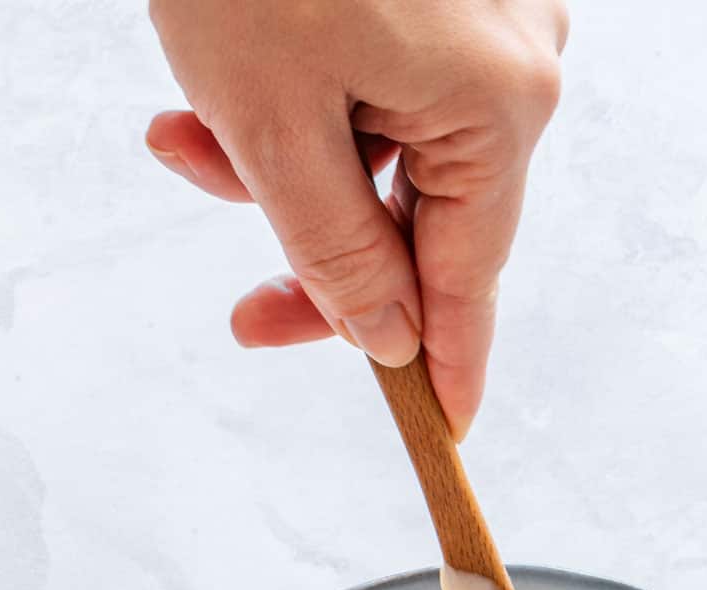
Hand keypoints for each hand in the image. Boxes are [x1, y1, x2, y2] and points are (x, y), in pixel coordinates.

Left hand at [146, 0, 567, 437]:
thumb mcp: (273, 127)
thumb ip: (337, 256)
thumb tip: (388, 341)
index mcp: (500, 108)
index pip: (469, 282)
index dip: (444, 366)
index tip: (445, 431)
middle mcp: (520, 62)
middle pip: (425, 221)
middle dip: (317, 254)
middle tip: (243, 307)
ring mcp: (493, 17)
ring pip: (391, 155)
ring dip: (291, 173)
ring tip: (187, 139)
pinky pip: (388, 88)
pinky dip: (312, 108)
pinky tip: (227, 88)